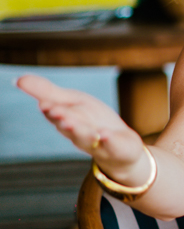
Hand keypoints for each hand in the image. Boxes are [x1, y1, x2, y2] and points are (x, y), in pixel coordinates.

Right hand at [16, 75, 146, 181]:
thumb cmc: (92, 121)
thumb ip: (47, 92)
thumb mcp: (72, 101)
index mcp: (67, 121)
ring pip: (87, 138)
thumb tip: (18, 79)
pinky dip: (109, 141)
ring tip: (73, 123)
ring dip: (80, 131)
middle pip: (70, 128)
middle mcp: (80, 134)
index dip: (51, 110)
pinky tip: (105, 134)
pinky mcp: (117, 148)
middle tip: (55, 112)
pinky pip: (112, 146)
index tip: (44, 104)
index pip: (57, 115)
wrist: (121, 147)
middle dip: (63, 120)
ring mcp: (98, 143)